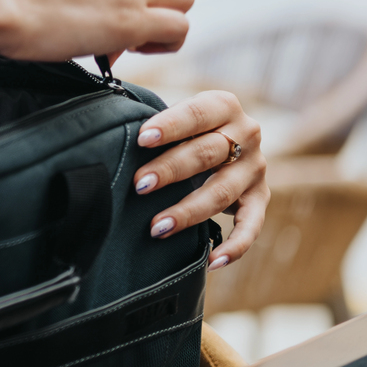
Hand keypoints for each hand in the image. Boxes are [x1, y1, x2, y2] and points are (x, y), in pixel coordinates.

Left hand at [129, 89, 267, 268]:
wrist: (230, 138)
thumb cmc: (185, 125)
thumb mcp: (175, 111)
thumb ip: (149, 111)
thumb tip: (104, 117)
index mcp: (223, 105)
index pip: (196, 114)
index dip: (169, 126)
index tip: (141, 139)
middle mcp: (247, 134)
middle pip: (207, 154)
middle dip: (171, 170)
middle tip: (139, 185)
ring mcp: (256, 169)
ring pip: (222, 192)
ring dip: (189, 211)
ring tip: (157, 226)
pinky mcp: (261, 198)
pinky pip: (252, 226)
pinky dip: (235, 246)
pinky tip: (212, 261)